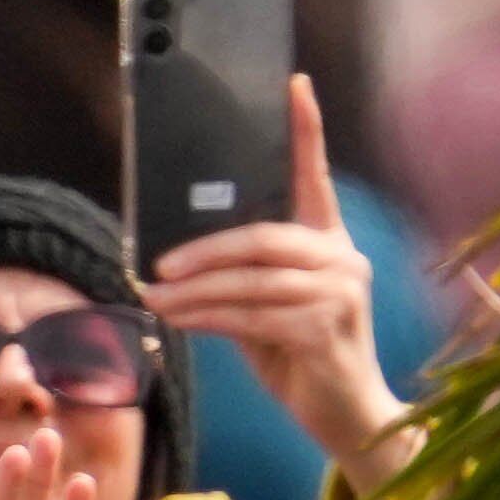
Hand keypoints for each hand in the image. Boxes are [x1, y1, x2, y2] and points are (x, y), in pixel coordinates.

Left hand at [141, 81, 403, 482]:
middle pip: (265, 237)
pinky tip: (179, 319)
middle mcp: (342, 260)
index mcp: (329, 243)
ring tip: (154, 297)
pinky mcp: (326, 331)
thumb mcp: (265, 306)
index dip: (306, 130)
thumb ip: (237, 276)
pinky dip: (207, 317)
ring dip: (194, 291)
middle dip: (204, 250)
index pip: (316, 177)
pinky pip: (253, 316)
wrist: (346, 416)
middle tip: (158, 263)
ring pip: (253, 280)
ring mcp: (340, 295)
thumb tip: (168, 258)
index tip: (293, 83)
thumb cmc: (299, 356)